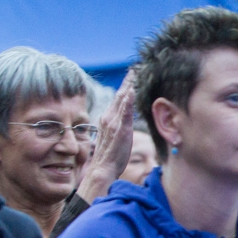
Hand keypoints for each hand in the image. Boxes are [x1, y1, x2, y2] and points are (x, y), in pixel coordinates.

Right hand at [75, 69, 137, 201]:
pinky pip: (123, 112)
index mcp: (108, 119)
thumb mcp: (116, 137)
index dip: (125, 87)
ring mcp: (113, 123)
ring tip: (134, 74)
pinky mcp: (119, 129)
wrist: (103, 168)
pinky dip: (127, 101)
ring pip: (121, 101)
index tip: (131, 76)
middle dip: (127, 82)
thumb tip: (124, 121)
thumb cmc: (111, 156)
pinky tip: (131, 91)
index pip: (118, 99)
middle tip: (134, 69)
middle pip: (119, 96)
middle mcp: (109, 118)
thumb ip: (119, 126)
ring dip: (127, 86)